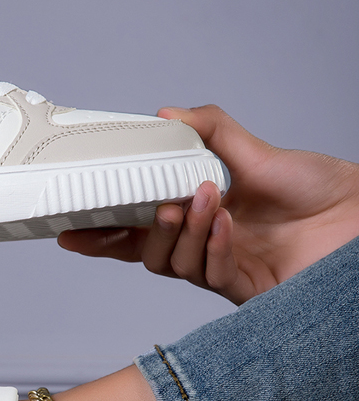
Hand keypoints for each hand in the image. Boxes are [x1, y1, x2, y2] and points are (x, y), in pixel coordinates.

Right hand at [58, 105, 358, 304]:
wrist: (357, 217)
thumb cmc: (312, 189)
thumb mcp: (254, 150)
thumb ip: (209, 129)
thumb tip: (166, 114)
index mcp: (195, 215)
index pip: (136, 228)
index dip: (101, 231)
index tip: (70, 228)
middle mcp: (201, 245)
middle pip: (143, 254)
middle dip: (128, 239)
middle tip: (148, 209)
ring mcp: (218, 267)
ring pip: (172, 265)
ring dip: (184, 232)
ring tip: (203, 200)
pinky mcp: (241, 287)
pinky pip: (210, 274)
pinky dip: (214, 246)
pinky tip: (228, 224)